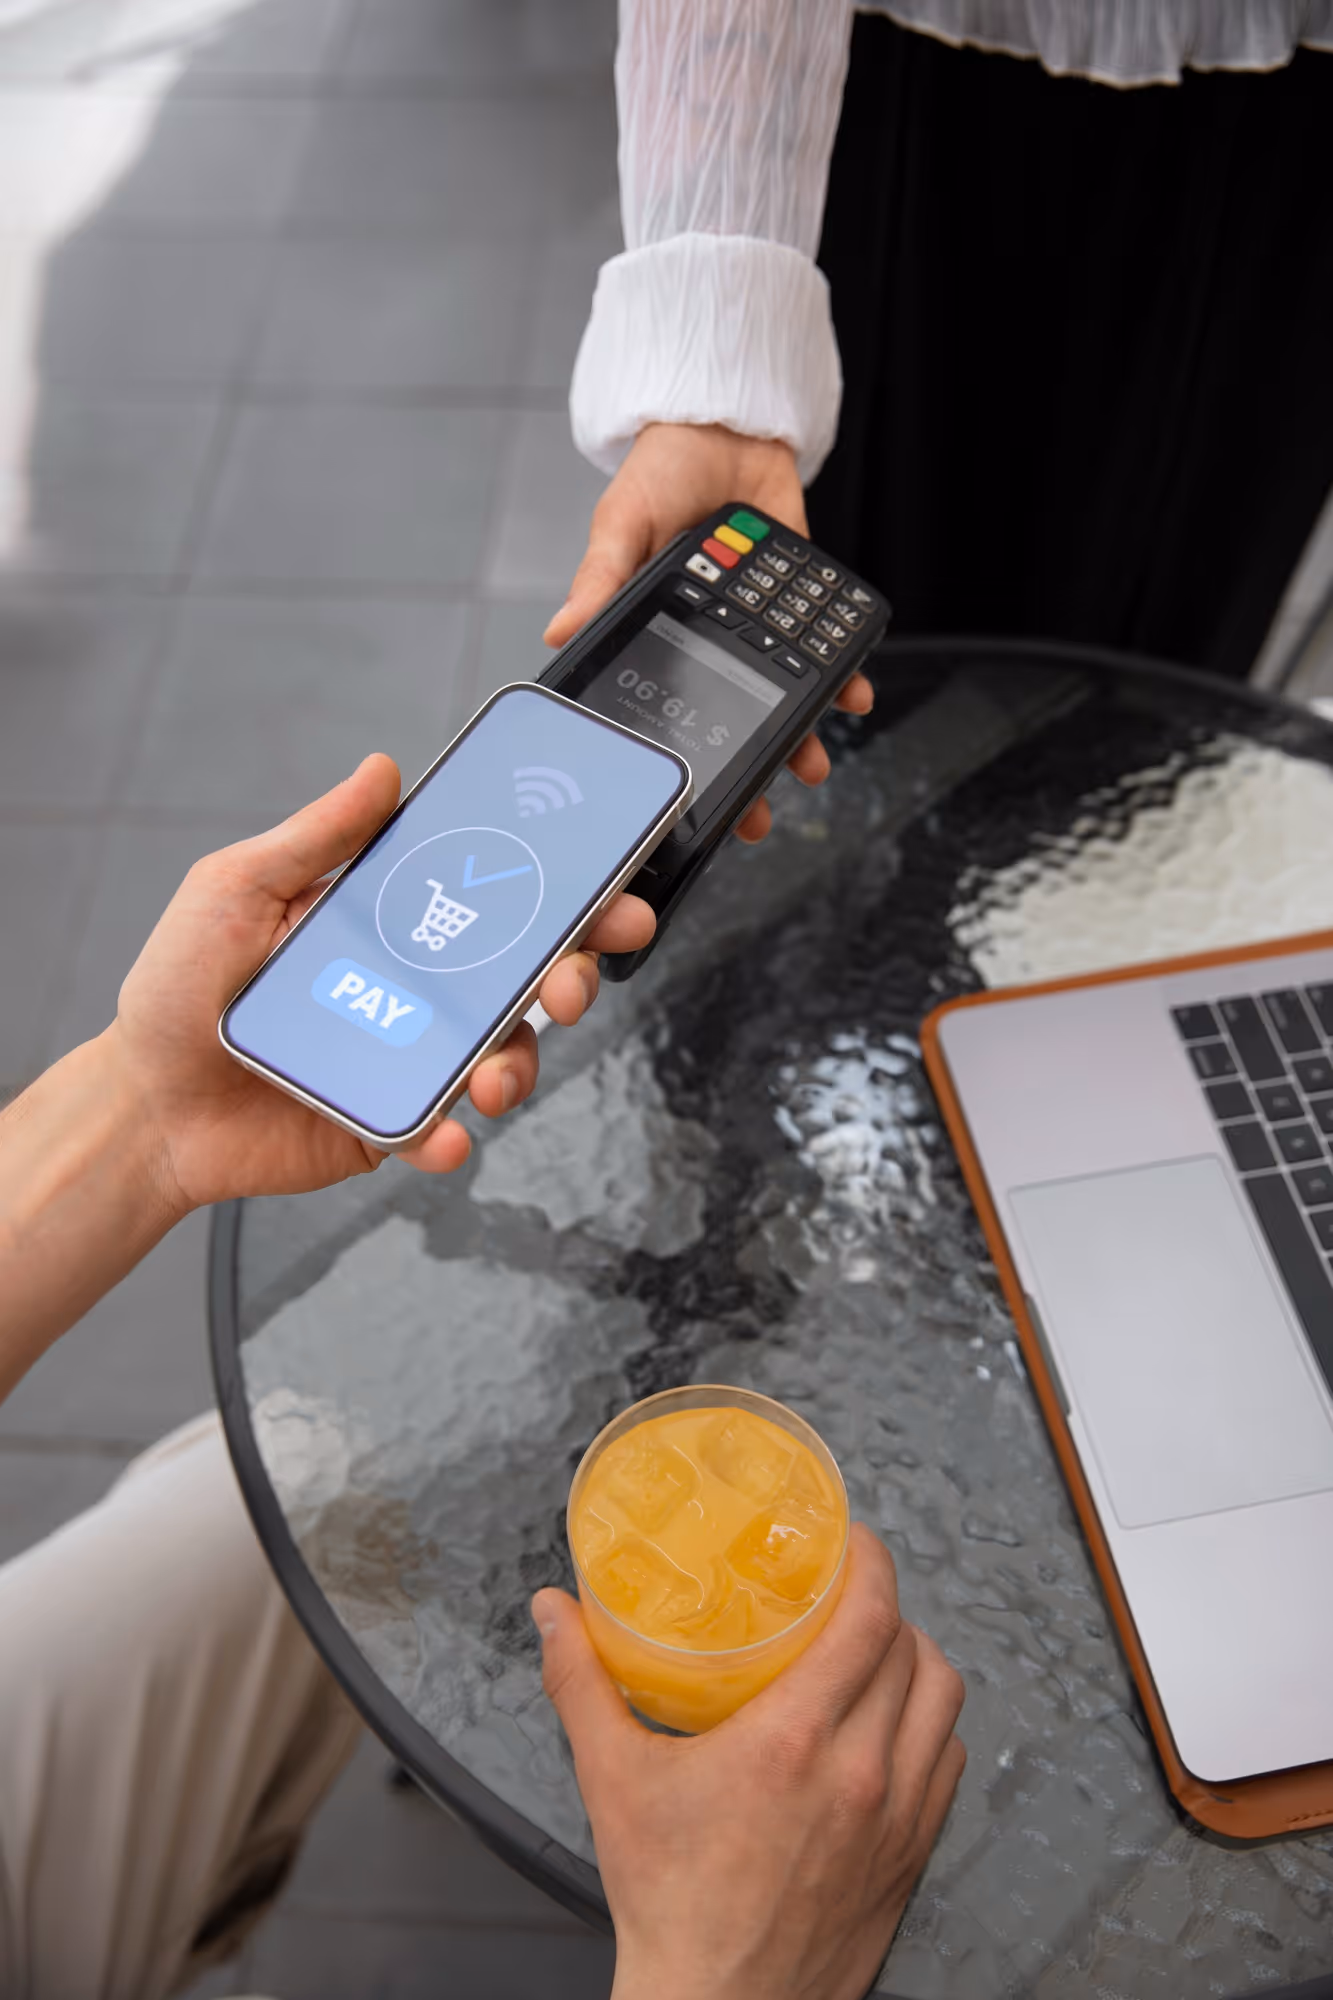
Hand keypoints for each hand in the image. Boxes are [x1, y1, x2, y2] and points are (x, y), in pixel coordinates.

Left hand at [108, 754, 653, 1212]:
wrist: (145, 1106)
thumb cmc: (181, 990)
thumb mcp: (237, 890)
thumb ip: (315, 837)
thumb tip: (382, 771)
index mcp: (394, 921)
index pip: (495, 896)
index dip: (565, 891)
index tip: (611, 888)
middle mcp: (418, 989)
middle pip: (526, 976)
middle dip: (573, 976)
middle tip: (570, 984)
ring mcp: (412, 1058)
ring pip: (503, 1057)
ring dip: (518, 1065)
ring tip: (493, 1078)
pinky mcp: (393, 1124)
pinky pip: (443, 1130)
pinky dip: (451, 1136)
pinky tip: (442, 1134)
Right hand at [533, 1525, 964, 1999]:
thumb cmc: (669, 1901)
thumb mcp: (612, 1779)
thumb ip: (581, 1682)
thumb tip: (552, 1612)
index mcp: (795, 1739)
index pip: (871, 1619)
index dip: (873, 1565)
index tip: (855, 1543)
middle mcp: (861, 1772)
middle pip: (913, 1650)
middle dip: (887, 1607)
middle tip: (851, 1592)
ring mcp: (897, 1818)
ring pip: (945, 1704)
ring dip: (917, 1662)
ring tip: (878, 1650)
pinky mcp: (911, 1857)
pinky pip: (949, 1764)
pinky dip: (931, 1728)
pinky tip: (893, 1723)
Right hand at [545, 423, 874, 843]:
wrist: (726, 420)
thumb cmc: (661, 470)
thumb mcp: (622, 524)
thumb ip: (602, 578)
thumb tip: (560, 631)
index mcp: (663, 631)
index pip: (670, 706)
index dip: (681, 755)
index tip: (690, 802)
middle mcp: (712, 637)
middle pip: (731, 715)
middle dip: (747, 766)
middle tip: (760, 811)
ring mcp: (758, 621)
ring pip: (781, 692)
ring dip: (800, 734)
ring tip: (812, 767)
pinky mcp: (798, 596)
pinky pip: (824, 645)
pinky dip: (843, 673)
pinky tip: (854, 696)